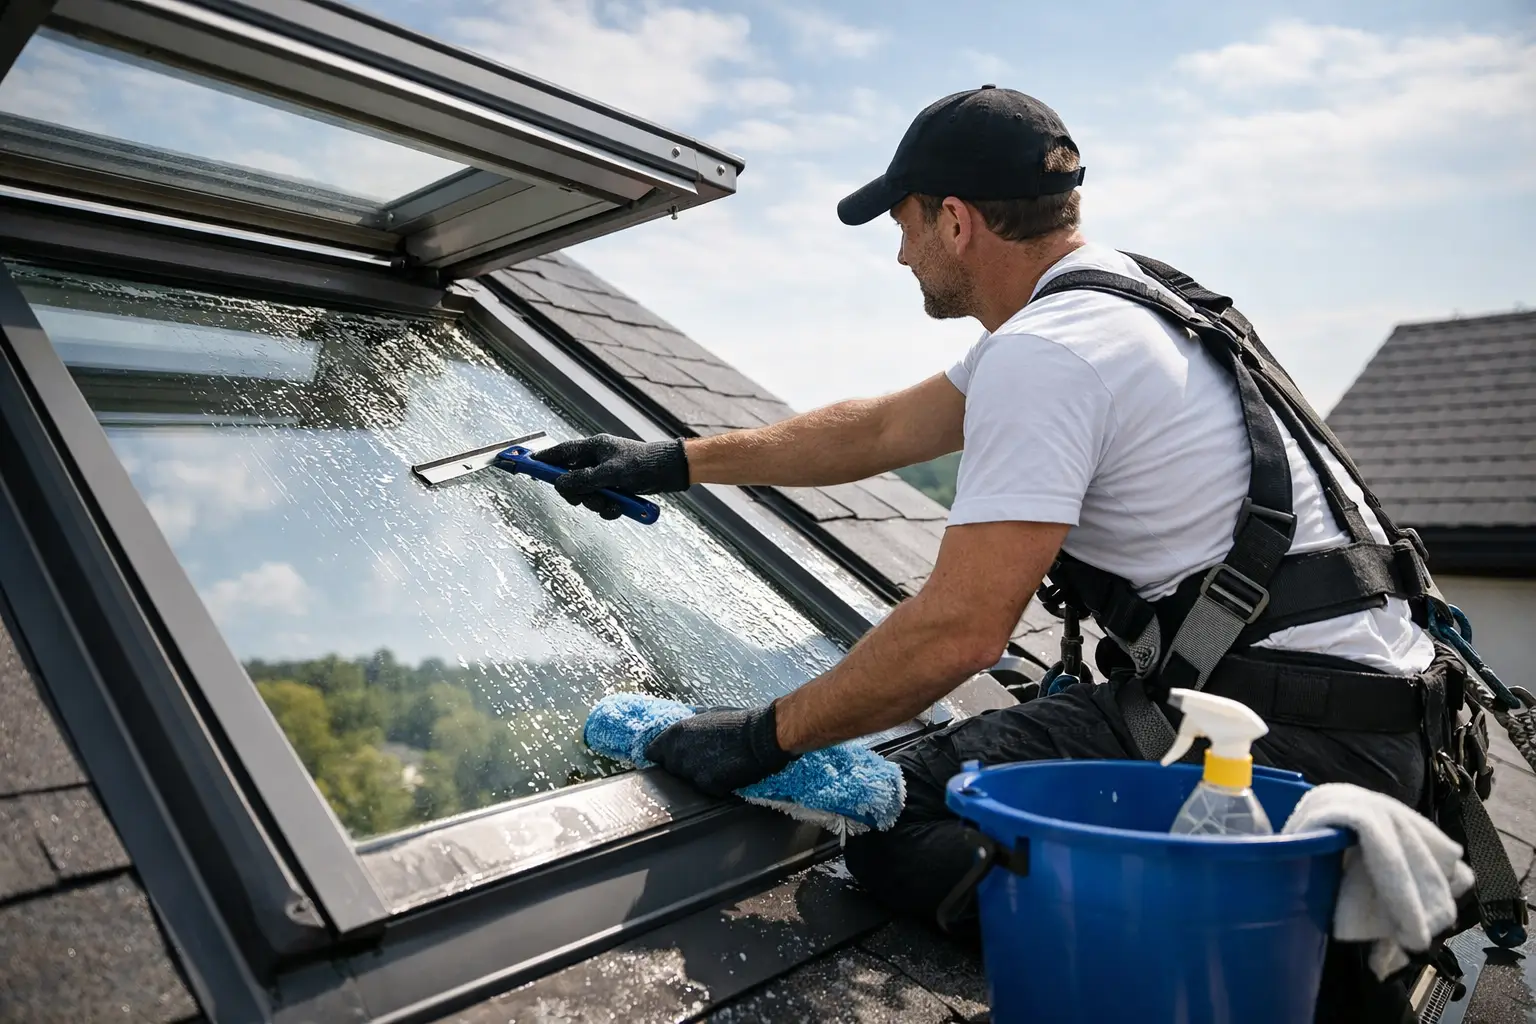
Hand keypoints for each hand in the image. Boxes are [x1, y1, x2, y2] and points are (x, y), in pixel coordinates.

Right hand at [539, 434, 689, 518]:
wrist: (671, 472)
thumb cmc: (643, 465)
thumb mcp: (610, 474)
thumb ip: (583, 480)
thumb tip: (559, 485)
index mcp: (593, 448)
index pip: (560, 453)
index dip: (544, 460)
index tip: (528, 465)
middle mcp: (596, 460)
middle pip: (571, 480)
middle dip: (579, 494)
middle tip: (589, 499)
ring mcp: (606, 474)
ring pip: (587, 494)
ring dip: (597, 503)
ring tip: (612, 503)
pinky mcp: (616, 487)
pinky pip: (602, 501)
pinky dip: (609, 508)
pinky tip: (620, 507)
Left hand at [643, 703, 794, 796]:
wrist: (762, 738)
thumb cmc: (740, 722)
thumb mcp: (711, 713)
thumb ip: (692, 722)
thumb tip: (688, 721)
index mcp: (676, 733)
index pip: (652, 753)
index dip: (660, 756)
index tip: (666, 758)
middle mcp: (679, 753)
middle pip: (669, 769)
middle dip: (680, 767)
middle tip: (701, 760)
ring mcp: (692, 772)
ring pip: (686, 782)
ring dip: (698, 777)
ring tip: (717, 766)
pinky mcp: (708, 786)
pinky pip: (706, 790)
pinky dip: (714, 786)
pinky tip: (726, 774)